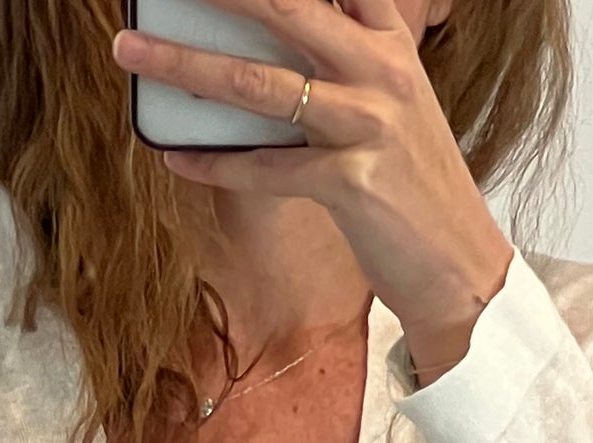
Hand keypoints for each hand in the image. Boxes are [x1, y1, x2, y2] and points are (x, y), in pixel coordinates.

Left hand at [110, 0, 514, 378]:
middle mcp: (382, 73)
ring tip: (131, 52)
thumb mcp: (390, 109)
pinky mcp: (350, 184)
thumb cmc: (414, 189)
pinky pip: (263, 169)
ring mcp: (368, 126)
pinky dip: (213, 164)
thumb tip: (265, 51)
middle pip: (288, 8)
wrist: (460, 267)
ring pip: (259, 84)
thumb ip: (343, 68)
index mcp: (392, 45)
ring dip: (185, 65)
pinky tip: (175, 158)